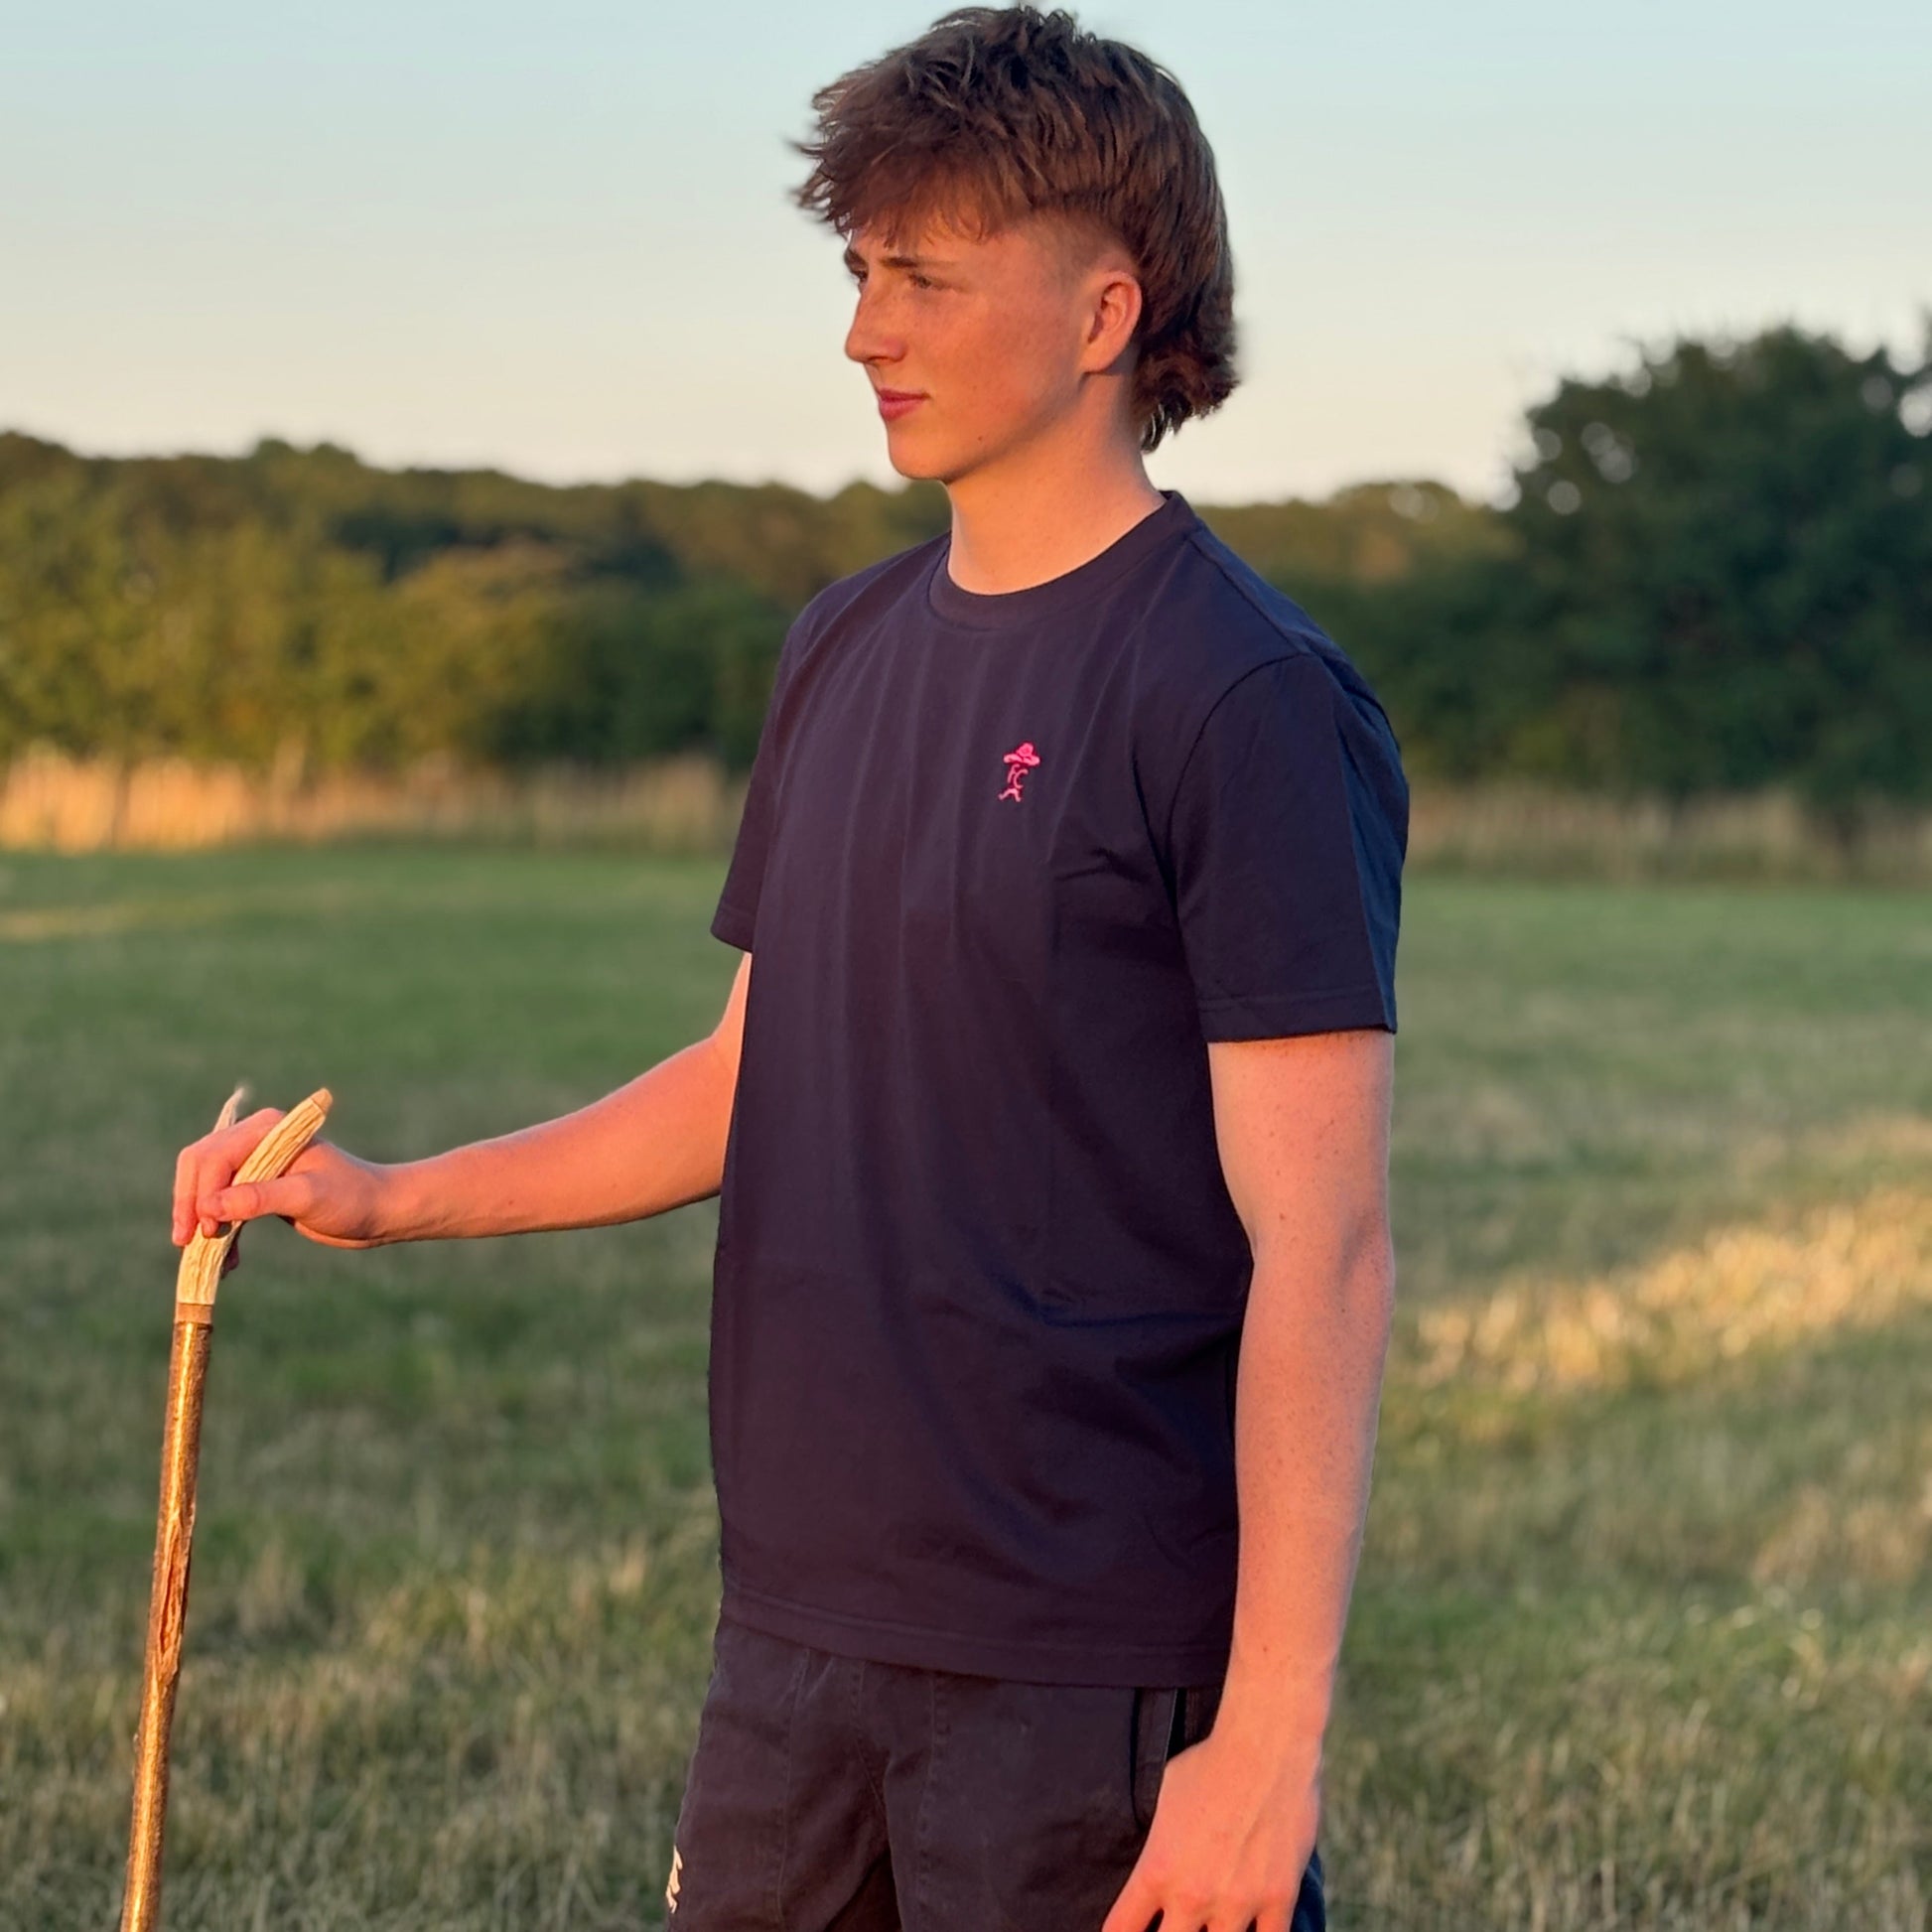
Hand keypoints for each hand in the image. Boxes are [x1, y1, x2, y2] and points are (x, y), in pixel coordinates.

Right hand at [171, 1104, 391, 1258]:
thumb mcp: (308, 1197)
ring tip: (209, 1261)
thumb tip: (209, 1206)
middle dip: (190, 1205)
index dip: (201, 1193)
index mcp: (267, 1130)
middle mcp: (255, 1139)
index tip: (204, 1229)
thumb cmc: (352, 1197)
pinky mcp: (256, 1188)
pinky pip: (222, 1207)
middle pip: (199, 1167)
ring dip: (203, 1223)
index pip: (214, 1156)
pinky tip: (227, 1261)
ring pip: (206, 1188)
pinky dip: (219, 1232)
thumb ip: (260, 1198)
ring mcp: (253, 1163)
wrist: (378, 1211)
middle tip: (188, 1243)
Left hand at [1101, 1715, 1320, 1931]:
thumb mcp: (1165, 1798)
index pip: (1122, 1928)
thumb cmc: (1209, 1762)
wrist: (1265, 1747)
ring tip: (1212, 1926)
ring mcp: (1237, 1902)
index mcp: (1157, 1868)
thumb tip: (1158, 1859)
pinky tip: (1253, 1931)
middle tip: (1177, 1926)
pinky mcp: (1278, 1898)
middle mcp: (1192, 1895)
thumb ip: (1159, 1841)